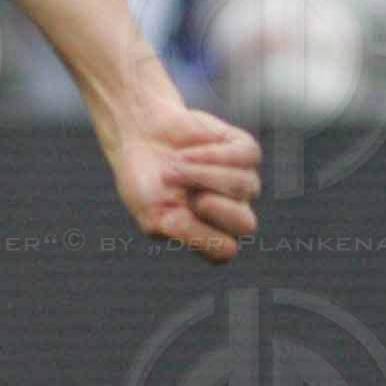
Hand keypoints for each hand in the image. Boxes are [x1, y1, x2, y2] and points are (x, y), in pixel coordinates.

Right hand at [105, 94, 260, 262]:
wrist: (139, 135)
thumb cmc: (146, 182)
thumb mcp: (156, 217)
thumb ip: (188, 234)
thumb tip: (230, 249)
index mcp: (210, 234)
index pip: (225, 250)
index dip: (205, 235)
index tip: (176, 215)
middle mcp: (232, 210)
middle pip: (246, 225)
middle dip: (215, 208)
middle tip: (188, 194)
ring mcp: (241, 181)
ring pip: (246, 186)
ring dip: (204, 175)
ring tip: (174, 166)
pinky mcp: (244, 150)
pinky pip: (245, 157)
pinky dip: (212, 155)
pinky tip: (187, 153)